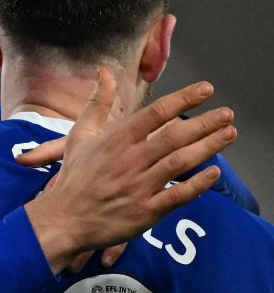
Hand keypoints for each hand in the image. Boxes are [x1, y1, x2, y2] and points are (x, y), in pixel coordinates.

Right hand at [18, 73, 234, 271]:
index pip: (155, 113)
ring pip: (180, 162)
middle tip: (227, 113)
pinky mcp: (146, 210)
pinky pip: (178, 195)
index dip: (183, 99)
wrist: (63, 219)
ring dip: (208, 147)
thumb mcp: (80, 135)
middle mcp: (130, 160)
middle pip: (174, 136)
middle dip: (204, 123)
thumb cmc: (74, 177)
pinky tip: (215, 173)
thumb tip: (104, 72)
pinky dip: (198, 184)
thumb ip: (97, 103)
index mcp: (116, 140)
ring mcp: (139, 186)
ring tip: (229, 133)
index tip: (206, 89)